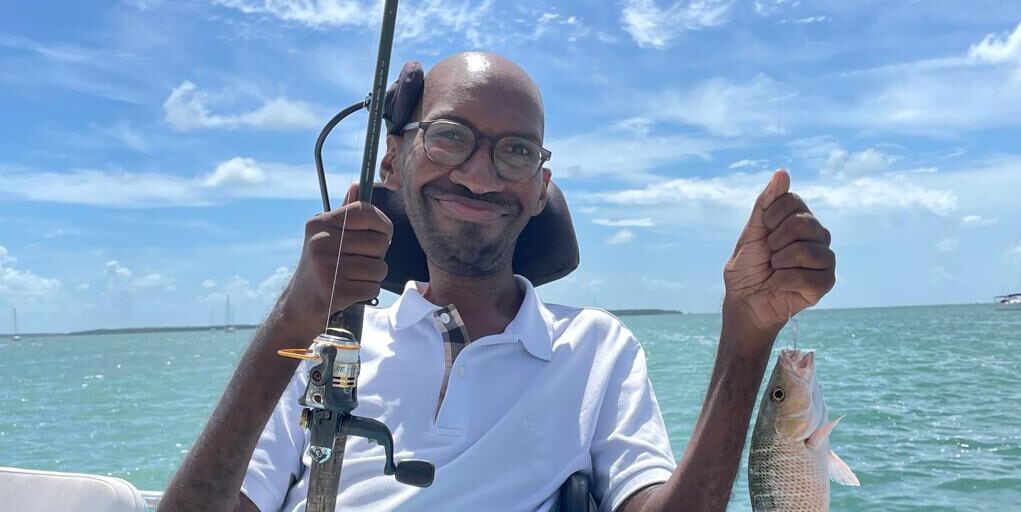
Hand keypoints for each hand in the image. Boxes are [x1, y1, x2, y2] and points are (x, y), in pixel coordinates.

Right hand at [278, 184, 392, 339]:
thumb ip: (346, 214)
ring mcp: (327, 267)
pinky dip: (368, 291)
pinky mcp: (335, 291)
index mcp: (320, 224)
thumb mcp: (327, 236)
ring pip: (379, 266)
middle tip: (361, 261)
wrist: (299, 304)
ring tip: (355, 276)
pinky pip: (373, 287)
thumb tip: (358, 185)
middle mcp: (321, 242)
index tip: (383, 233)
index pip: (364, 211)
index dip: (382, 223)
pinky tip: (352, 290)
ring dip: (374, 275)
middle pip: (379, 242)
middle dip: (378, 254)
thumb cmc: (321, 266)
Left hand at [723, 170, 834, 335]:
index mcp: (799, 219)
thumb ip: (766, 204)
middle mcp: (817, 235)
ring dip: (780, 263)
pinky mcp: (825, 282)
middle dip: (776, 241)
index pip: (793, 201)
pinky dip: (786, 281)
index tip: (763, 231)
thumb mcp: (752, 232)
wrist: (744, 300)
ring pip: (807, 251)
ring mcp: (823, 258)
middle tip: (769, 254)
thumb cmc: (747, 266)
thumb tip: (782, 172)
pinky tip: (780, 284)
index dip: (771, 217)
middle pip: (803, 224)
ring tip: (775, 270)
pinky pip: (811, 277)